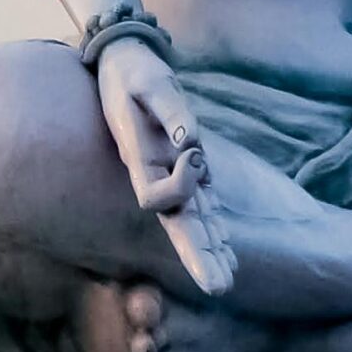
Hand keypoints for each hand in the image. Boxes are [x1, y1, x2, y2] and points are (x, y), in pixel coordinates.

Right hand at [93, 40, 237, 297]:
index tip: (195, 150)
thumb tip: (194, 141)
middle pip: (176, 224)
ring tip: (228, 280)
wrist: (123, 62)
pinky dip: (213, 224)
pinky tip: (227, 246)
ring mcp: (167, 172)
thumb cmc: (135, 71)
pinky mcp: (181, 165)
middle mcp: (152, 174)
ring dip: (210, 250)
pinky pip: (199, 202)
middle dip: (199, 255)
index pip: (156, 198)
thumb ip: (173, 110)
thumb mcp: (151, 82)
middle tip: (222, 288)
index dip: (181, 184)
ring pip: (191, 220)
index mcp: (138, 159)